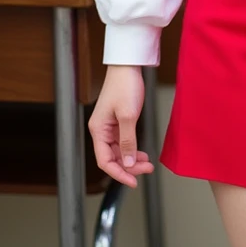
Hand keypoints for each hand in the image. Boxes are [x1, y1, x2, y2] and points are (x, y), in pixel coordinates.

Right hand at [88, 65, 154, 187]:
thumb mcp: (128, 115)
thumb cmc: (124, 85)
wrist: (128, 65)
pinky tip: (141, 153)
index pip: (104, 161)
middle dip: (129, 167)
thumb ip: (128, 141)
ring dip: (131, 159)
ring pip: (119, 151)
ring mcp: (109, 126)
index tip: (133, 182)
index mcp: (98, 130)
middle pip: (112, 158)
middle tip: (146, 170)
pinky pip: (123, 142)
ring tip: (147, 164)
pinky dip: (132, 149)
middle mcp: (101, 130)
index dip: (118, 174)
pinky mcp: (117, 121)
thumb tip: (127, 163)